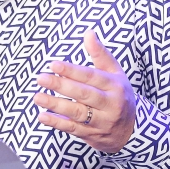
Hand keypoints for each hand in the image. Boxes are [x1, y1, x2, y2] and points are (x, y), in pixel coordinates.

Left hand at [34, 29, 135, 153]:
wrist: (132, 130)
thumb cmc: (119, 95)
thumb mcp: (115, 73)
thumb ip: (100, 54)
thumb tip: (88, 33)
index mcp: (115, 86)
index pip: (91, 76)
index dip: (72, 70)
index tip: (53, 64)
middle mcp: (110, 104)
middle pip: (84, 94)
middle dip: (61, 86)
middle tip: (41, 78)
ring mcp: (101, 122)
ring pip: (77, 113)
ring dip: (56, 105)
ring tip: (37, 97)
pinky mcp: (93, 135)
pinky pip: (73, 129)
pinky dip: (57, 123)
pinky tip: (42, 116)